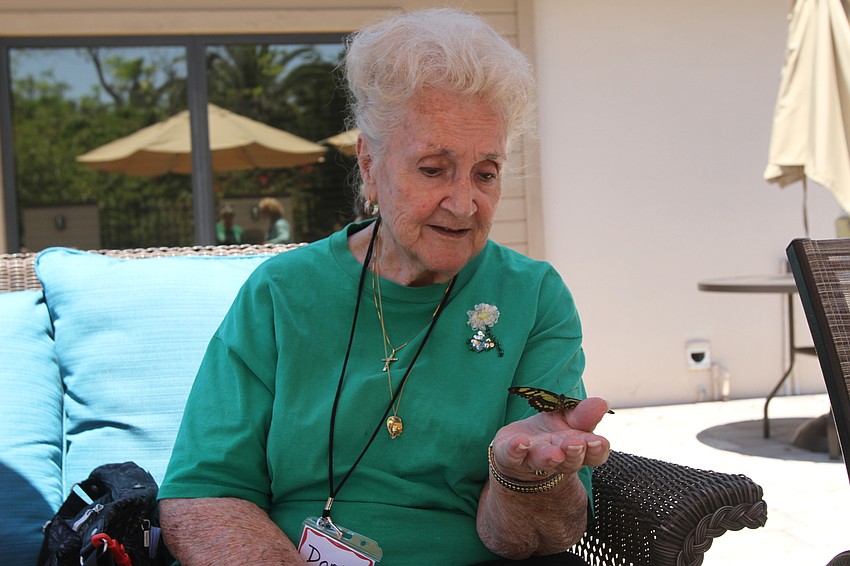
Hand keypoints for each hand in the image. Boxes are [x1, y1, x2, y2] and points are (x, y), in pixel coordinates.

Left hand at [490, 397, 610, 480]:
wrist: (519, 447)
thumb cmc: (550, 433)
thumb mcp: (568, 419)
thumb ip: (583, 414)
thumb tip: (603, 403)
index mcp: (577, 450)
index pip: (593, 455)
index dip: (597, 450)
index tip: (598, 441)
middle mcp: (557, 460)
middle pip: (569, 462)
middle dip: (573, 453)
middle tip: (574, 444)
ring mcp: (532, 460)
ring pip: (541, 461)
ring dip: (547, 457)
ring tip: (552, 453)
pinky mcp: (509, 457)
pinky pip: (511, 456)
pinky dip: (515, 450)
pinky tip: (519, 442)